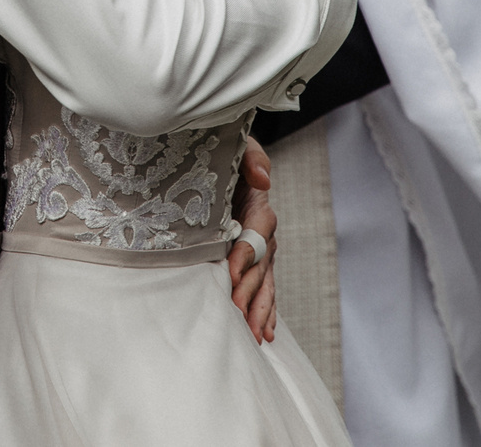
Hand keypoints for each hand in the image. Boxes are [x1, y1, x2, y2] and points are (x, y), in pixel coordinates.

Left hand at [226, 135, 278, 342]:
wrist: (215, 164)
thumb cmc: (222, 153)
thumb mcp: (235, 146)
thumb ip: (249, 156)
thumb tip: (263, 178)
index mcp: (258, 205)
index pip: (257, 232)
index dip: (246, 253)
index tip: (231, 273)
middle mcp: (264, 232)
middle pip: (263, 265)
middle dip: (251, 291)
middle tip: (236, 312)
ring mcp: (261, 251)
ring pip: (265, 284)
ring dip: (259, 310)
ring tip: (252, 335)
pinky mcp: (252, 264)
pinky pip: (264, 290)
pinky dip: (265, 312)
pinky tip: (263, 335)